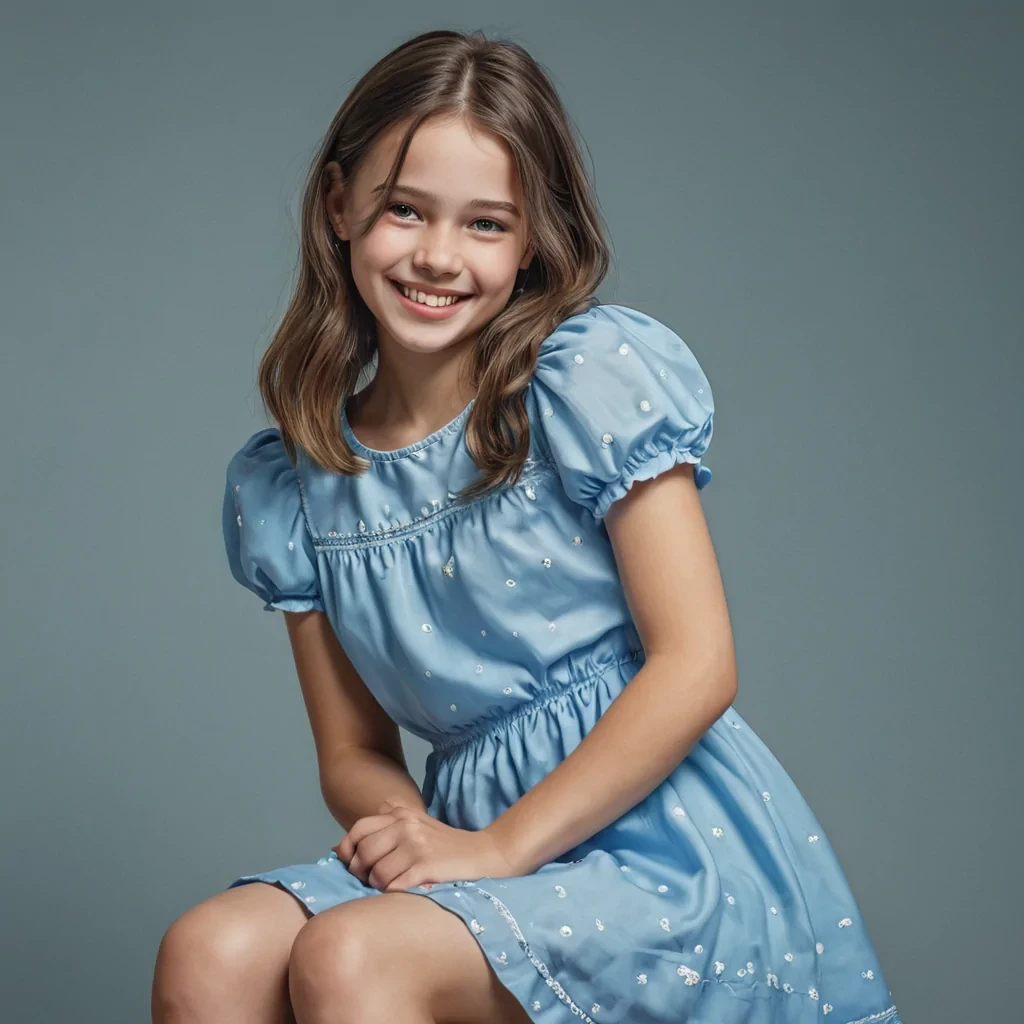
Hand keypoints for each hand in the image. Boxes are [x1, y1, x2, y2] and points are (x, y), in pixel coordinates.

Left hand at [332, 798, 520, 892]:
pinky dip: (394, 895)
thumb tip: (340, 845)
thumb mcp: (417, 825)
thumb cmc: (448, 847)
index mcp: (402, 815)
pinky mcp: (426, 866)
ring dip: (380, 888)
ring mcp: (416, 845)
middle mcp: (406, 826)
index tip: (353, 866)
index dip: (348, 851)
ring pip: (376, 874)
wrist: (488, 854)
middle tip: (375, 882)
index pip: (358, 829)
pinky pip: (394, 887)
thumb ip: (385, 827)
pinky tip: (405, 893)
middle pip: (364, 854)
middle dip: (363, 874)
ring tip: (394, 888)